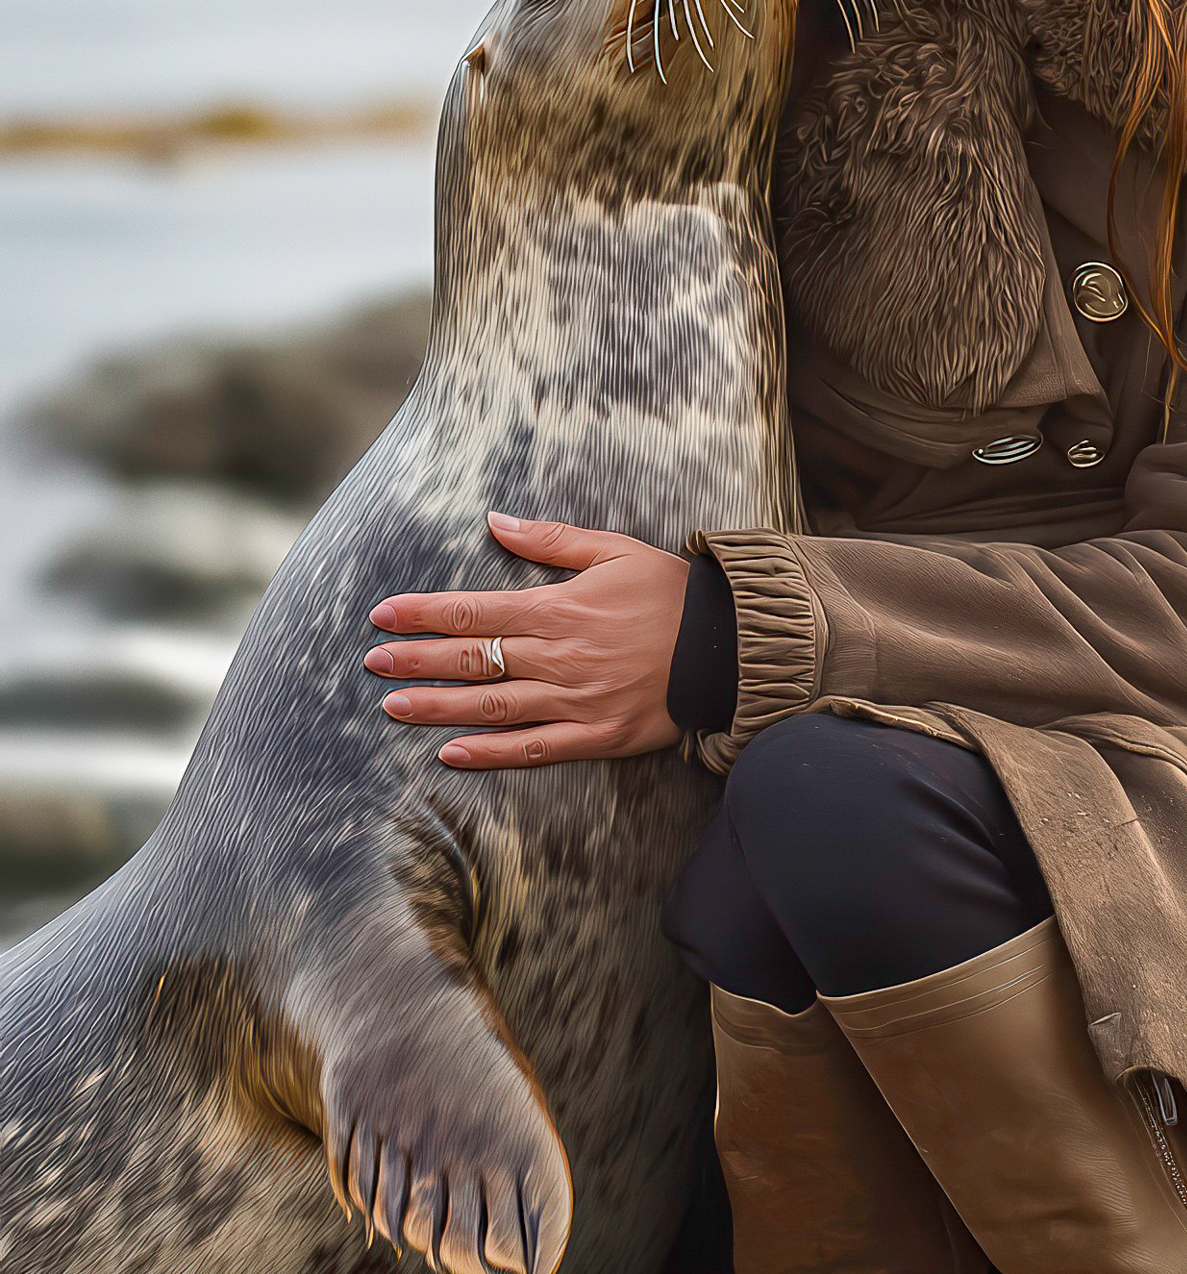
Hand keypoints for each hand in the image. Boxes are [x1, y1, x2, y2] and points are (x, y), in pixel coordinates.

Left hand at [364, 514, 688, 768]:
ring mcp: (576, 701)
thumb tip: (495, 520)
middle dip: (418, 660)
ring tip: (393, 707)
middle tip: (372, 662)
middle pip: (474, 660)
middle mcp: (559, 657)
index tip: (382, 615)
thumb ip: (550, 539)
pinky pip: (535, 749)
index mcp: (559, 609)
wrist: (728, 647)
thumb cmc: (671, 593)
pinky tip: (450, 753)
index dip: (424, 614)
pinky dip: (491, 753)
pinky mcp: (596, 736)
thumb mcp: (613, 550)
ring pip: (493, 707)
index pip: (475, 612)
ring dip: (439, 707)